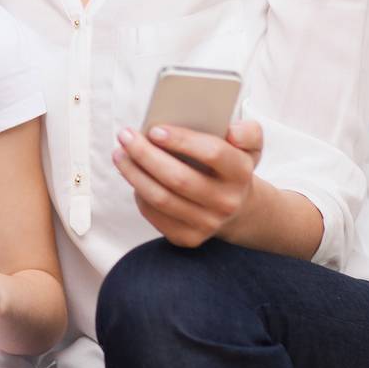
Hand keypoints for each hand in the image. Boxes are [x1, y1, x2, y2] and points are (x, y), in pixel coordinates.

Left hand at [113, 119, 263, 247]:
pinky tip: (131, 175)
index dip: (182, 140)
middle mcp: (226, 202)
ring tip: (120, 154)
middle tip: (125, 136)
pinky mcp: (188, 238)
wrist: (236, 207)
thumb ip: (247, 132)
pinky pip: (155, 214)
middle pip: (179, 178)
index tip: (154, 130)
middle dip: (146, 155)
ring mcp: (207, 224)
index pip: (213, 153)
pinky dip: (139, 193)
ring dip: (134, 174)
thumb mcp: (249, 145)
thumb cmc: (231, 165)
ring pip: (162, 199)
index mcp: (241, 172)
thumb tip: (231, 131)